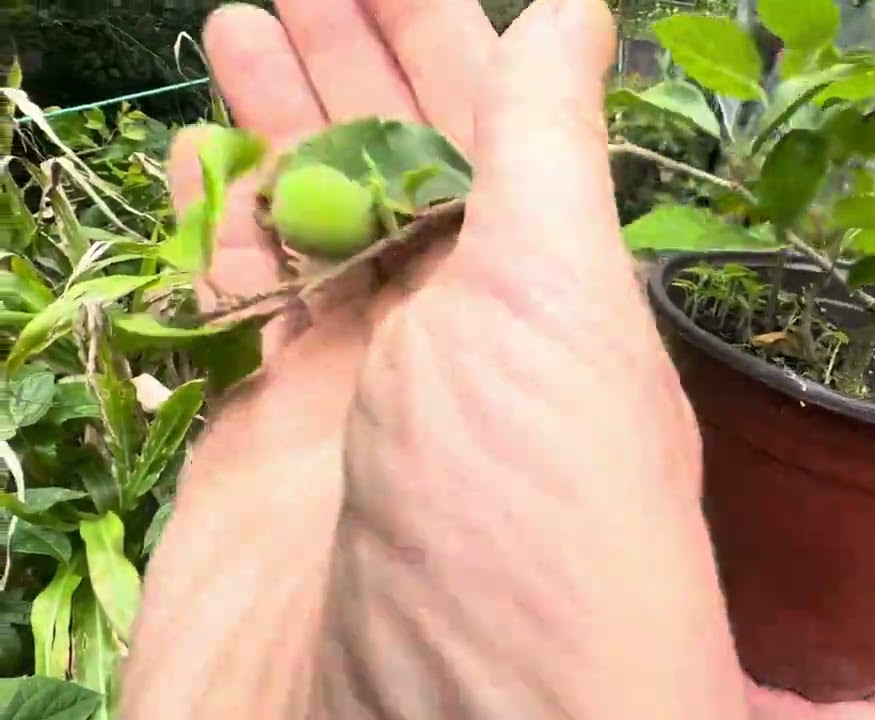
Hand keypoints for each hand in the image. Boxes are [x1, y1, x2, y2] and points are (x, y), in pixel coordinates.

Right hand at [122, 1, 745, 717]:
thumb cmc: (521, 518)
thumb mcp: (557, 310)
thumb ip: (551, 158)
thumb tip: (578, 10)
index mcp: (548, 305)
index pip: (491, 137)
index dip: (436, 36)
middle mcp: (460, 352)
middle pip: (398, 175)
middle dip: (346, 67)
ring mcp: (354, 409)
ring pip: (316, 239)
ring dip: (280, 135)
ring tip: (238, 28)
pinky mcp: (256, 467)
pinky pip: (244, 328)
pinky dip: (227, 245)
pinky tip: (212, 176)